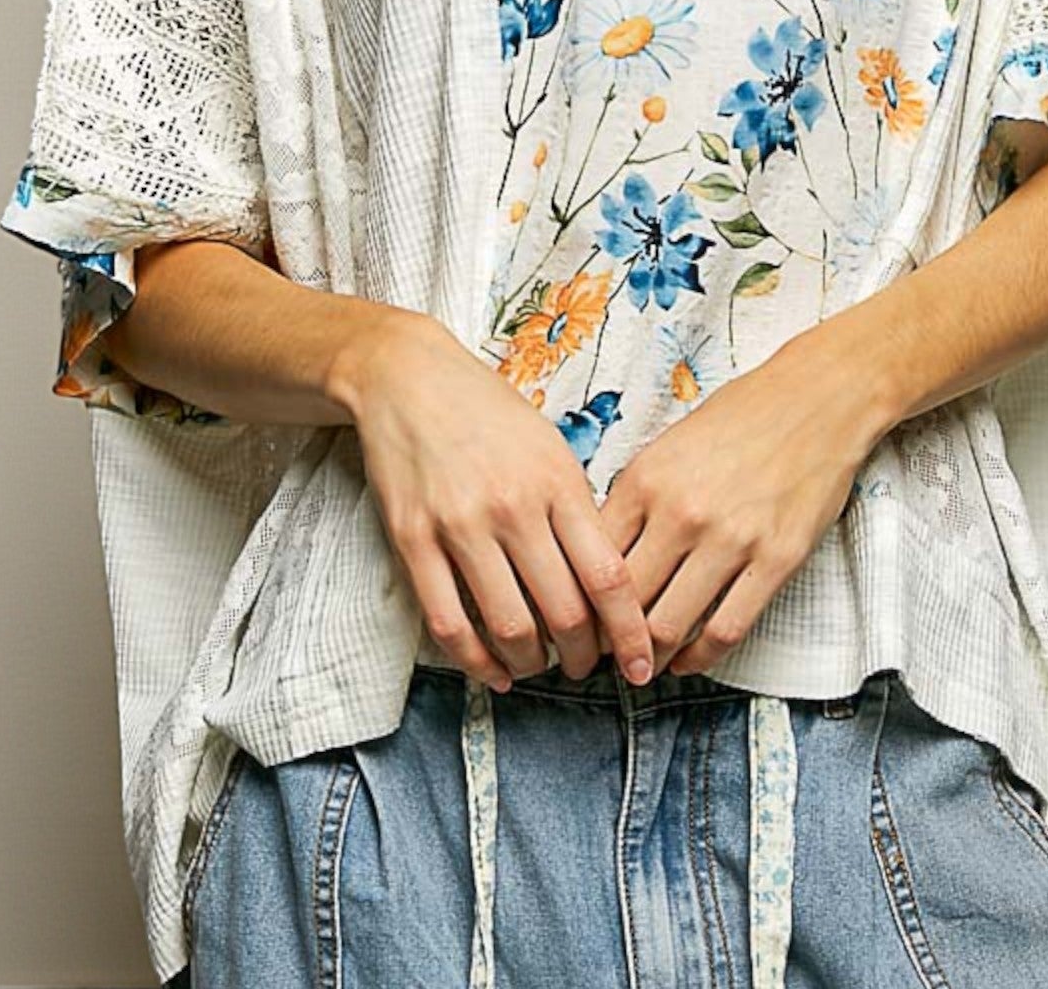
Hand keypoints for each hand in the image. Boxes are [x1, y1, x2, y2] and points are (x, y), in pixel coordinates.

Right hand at [335, 307, 657, 690]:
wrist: (409, 377)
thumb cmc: (487, 411)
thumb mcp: (550, 447)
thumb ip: (576, 509)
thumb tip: (604, 582)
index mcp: (557, 482)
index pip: (608, 577)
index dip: (628, 633)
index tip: (638, 664)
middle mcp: (513, 507)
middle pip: (564, 613)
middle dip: (583, 657)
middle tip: (586, 666)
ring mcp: (460, 526)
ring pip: (509, 627)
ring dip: (532, 663)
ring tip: (539, 664)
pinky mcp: (413, 541)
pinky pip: (448, 622)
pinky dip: (476, 661)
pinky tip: (493, 669)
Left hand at [595, 337, 879, 676]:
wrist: (817, 399)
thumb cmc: (740, 418)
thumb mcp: (668, 446)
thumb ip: (634, 498)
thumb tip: (599, 554)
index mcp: (645, 480)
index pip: (593, 561)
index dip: (579, 602)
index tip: (577, 622)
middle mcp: (682, 512)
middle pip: (625, 602)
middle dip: (608, 641)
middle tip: (604, 658)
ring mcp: (731, 539)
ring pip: (670, 625)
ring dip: (651, 657)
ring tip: (644, 666)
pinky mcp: (776, 559)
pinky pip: (727, 628)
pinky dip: (701, 656)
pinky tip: (689, 658)